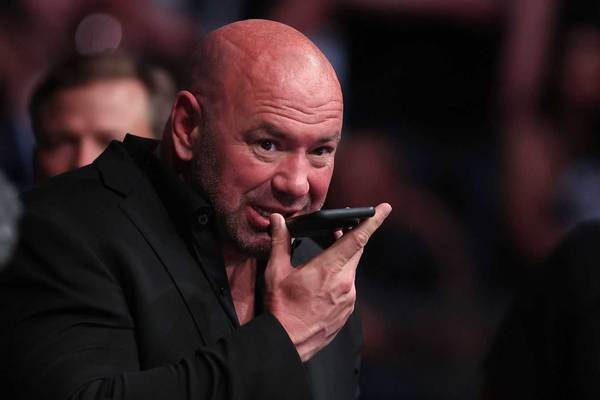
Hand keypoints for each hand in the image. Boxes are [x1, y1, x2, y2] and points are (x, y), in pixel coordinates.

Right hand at [264, 203, 391, 360]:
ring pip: (351, 269)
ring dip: (341, 259)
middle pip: (356, 251)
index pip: (357, 238)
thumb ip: (280, 242)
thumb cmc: (281, 308)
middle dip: (350, 236)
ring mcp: (348, 298)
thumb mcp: (277, 271)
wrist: (287, 342)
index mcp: (329, 269)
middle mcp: (345, 283)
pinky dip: (339, 278)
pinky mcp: (347, 311)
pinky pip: (348, 287)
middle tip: (341, 228)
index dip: (372, 221)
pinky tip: (322, 283)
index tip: (384, 209)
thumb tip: (278, 221)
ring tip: (323, 259)